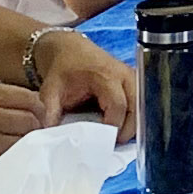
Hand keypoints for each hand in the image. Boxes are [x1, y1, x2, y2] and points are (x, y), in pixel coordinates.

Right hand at [0, 76, 47, 181]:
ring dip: (28, 146)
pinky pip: (10, 163)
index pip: (29, 98)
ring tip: (24, 146)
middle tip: (35, 132)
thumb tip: (24, 104)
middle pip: (31, 122)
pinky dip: (14, 162)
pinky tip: (12, 160)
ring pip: (24, 145)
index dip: (39, 107)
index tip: (39, 113)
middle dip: (37, 127)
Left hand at [30, 25, 142, 140]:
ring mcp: (131, 77)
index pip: (118, 106)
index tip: (103, 142)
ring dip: (133, 124)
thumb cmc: (62, 68)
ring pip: (142, 106)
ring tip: (116, 137)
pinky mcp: (133, 81)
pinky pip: (141, 103)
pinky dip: (134, 117)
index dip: (113, 127)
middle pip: (137, 108)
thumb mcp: (50, 90)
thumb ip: (50, 113)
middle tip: (112, 144)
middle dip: (127, 129)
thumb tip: (50, 136)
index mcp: (106, 75)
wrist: (68, 49)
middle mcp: (123, 74)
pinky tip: (121, 126)